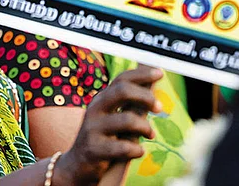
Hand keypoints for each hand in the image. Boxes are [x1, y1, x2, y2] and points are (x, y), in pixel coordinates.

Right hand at [53, 66, 163, 185]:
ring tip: (150, 134)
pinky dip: (137, 150)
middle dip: (146, 97)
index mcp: (102, 99)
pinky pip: (124, 147)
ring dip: (145, 127)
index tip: (160, 73)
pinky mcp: (94, 149)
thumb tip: (154, 85)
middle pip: (122, 91)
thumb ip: (130, 104)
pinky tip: (139, 151)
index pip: (122, 79)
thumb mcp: (114, 117)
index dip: (142, 74)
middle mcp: (95, 109)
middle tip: (160, 108)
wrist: (78, 165)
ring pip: (127, 120)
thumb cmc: (105, 138)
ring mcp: (93, 128)